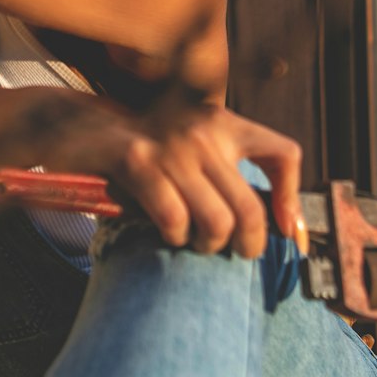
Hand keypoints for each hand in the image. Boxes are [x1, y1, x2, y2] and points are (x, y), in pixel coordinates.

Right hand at [109, 105, 306, 259]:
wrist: (85, 129)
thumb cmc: (148, 155)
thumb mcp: (196, 153)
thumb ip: (231, 178)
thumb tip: (283, 227)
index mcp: (224, 125)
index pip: (284, 154)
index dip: (291, 200)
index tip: (289, 232)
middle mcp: (204, 131)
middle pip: (250, 210)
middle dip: (246, 245)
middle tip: (233, 251)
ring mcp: (172, 147)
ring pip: (218, 222)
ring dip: (206, 245)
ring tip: (193, 240)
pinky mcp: (138, 161)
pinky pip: (174, 219)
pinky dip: (173, 236)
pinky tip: (166, 231)